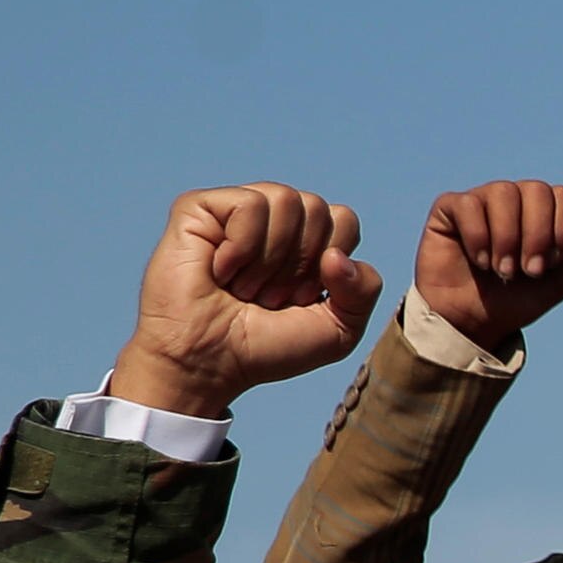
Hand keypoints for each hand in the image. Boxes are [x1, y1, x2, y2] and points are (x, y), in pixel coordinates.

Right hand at [109, 185, 379, 416]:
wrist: (209, 363)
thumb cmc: (267, 346)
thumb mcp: (339, 328)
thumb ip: (364, 290)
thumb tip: (337, 255)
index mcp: (305, 239)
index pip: (344, 219)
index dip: (330, 262)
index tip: (301, 297)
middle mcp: (272, 219)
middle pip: (317, 208)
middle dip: (300, 264)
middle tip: (268, 296)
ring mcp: (234, 211)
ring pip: (286, 199)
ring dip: (270, 258)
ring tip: (244, 286)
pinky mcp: (198, 208)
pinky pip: (248, 203)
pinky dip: (242, 245)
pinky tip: (221, 270)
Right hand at [414, 180, 562, 353]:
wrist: (474, 322)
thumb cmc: (519, 299)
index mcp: (546, 210)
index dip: (562, 230)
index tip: (549, 266)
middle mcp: (515, 198)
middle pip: (537, 190)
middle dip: (538, 235)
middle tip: (529, 271)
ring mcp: (482, 200)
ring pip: (504, 191)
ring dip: (508, 237)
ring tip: (502, 270)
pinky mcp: (449, 209)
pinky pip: (468, 204)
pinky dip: (478, 236)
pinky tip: (480, 261)